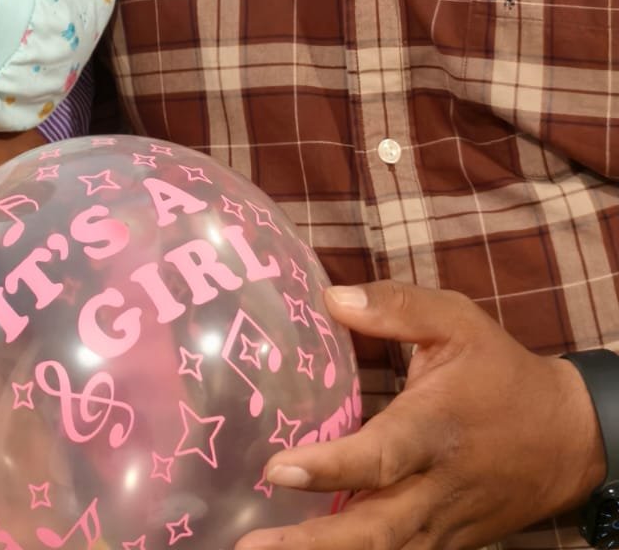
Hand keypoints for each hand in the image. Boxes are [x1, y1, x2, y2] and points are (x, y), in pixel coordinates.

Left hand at [237, 281, 604, 549]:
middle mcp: (436, 487)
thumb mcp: (457, 322)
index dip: (330, 468)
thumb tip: (330, 296)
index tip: (278, 469)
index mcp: (434, 430)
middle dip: (312, 544)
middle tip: (253, 547)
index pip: (380, 458)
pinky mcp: (445, 541)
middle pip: (374, 529)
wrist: (568, 439)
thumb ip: (395, 307)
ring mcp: (441, 523)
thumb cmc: (502, 372)